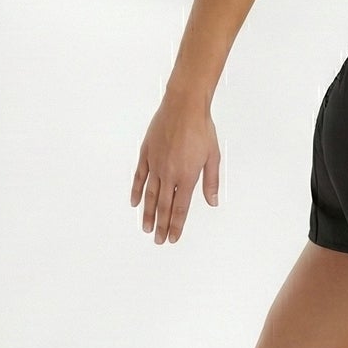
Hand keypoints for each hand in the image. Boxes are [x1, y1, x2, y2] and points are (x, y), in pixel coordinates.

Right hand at [130, 96, 220, 244]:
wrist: (184, 106)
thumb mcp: (213, 156)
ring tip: (146, 228)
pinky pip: (139, 177)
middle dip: (161, 225)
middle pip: (164, 206)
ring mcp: (156, 164)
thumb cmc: (201, 129)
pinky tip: (135, 202)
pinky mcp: (146, 154)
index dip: (176, 225)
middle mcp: (169, 173)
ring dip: (148, 213)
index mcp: (187, 176)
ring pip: (150, 195)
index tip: (172, 238)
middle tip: (158, 240)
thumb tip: (212, 202)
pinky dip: (136, 191)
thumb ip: (211, 182)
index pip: (180, 208)